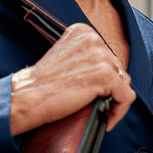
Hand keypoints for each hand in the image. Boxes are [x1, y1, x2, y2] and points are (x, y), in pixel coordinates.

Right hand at [8, 23, 134, 134]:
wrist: (26, 97)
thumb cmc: (41, 84)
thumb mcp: (65, 57)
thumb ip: (85, 58)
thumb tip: (106, 72)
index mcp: (83, 32)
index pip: (107, 55)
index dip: (104, 77)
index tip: (93, 92)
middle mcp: (94, 39)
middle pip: (117, 68)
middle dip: (109, 89)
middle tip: (96, 104)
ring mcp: (100, 56)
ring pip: (124, 82)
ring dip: (114, 101)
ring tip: (101, 113)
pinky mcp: (106, 76)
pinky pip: (126, 97)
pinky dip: (118, 112)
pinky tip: (105, 120)